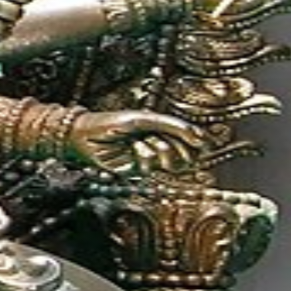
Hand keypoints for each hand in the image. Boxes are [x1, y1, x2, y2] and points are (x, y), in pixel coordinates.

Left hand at [67, 110, 202, 175]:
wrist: (87, 135)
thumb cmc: (114, 122)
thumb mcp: (145, 119)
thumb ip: (172, 125)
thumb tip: (200, 137)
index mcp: (162, 131)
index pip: (189, 140)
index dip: (197, 142)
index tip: (203, 143)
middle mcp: (158, 146)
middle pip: (185, 155)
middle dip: (180, 148)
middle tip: (169, 142)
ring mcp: (149, 160)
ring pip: (170, 161)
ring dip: (160, 149)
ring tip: (146, 141)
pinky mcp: (138, 172)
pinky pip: (151, 166)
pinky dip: (144, 155)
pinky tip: (134, 148)